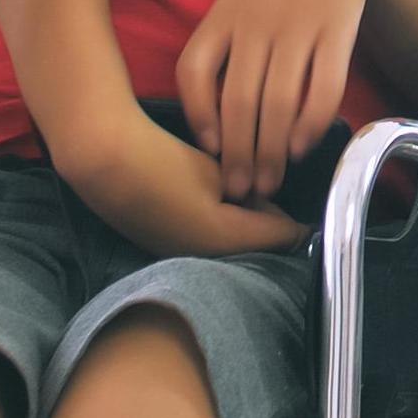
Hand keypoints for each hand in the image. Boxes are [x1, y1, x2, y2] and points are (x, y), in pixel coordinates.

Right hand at [53, 98, 307, 256]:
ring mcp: (179, 253)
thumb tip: (261, 198)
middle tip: (288, 205)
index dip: (299, 227)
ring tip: (257, 201)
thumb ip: (247, 187)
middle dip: (272, 228)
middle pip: (254, 246)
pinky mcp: (161, 243)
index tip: (314, 219)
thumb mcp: (216, 170)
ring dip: (245, 226)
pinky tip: (220, 203)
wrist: (103, 162)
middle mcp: (205, 256)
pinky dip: (220, 225)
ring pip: (229, 244)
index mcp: (226, 239)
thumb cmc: (164, 161)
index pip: (279, 238)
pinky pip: (204, 240)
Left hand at [176, 0, 385, 201]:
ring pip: (279, 100)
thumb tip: (211, 127)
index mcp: (223, 17)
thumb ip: (218, 53)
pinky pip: (324, 86)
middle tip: (241, 191)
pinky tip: (304, 146)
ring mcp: (298, 27)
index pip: (194, 70)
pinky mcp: (337, 29)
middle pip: (239, 99)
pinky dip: (312, 122)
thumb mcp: (234, 4)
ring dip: (272, 149)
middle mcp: (256, 24)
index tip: (210, 152)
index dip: (198, 116)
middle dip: (238, 153)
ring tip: (270, 182)